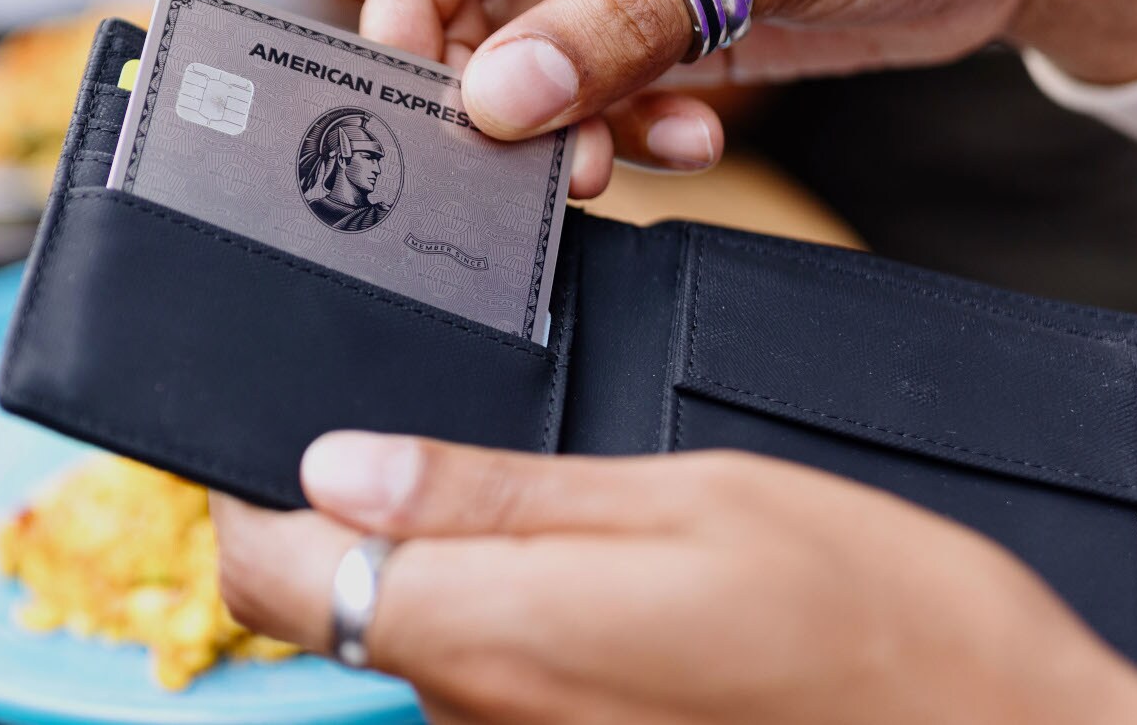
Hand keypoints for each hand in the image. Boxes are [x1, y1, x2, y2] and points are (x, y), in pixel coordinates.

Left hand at [212, 432, 1136, 724]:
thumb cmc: (879, 621)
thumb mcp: (694, 499)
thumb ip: (503, 493)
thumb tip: (344, 467)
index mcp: (498, 636)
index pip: (276, 575)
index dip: (257, 498)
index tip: (287, 439)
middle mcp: (484, 723)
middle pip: (344, 615)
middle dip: (373, 531)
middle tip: (478, 460)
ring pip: (422, 653)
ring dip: (461, 585)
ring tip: (583, 529)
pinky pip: (498, 699)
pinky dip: (519, 639)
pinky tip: (620, 605)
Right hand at [360, 0, 1136, 193]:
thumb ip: (622, 22)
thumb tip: (495, 98)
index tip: (406, 99)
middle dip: (498, 78)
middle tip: (524, 164)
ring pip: (544, 40)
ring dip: (570, 114)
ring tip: (611, 167)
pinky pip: (615, 72)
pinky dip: (634, 118)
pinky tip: (690, 139)